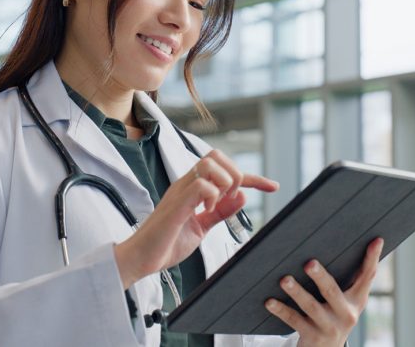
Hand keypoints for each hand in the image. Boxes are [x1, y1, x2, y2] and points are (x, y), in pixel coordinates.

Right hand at [114, 149, 278, 287]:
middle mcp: (187, 184)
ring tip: (219, 203)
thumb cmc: (166, 243)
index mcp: (193, 188)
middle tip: (232, 198)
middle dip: (236, 174)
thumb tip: (242, 197)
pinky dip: (212, 196)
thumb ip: (221, 212)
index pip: (225, 170)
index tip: (273, 186)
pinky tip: (206, 211)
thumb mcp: (202, 227)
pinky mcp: (176, 203)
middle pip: (217, 156)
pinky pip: (201, 185)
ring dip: (225, 182)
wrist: (141, 259)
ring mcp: (181, 191)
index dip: (253, 177)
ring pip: (210, 163)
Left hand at [265, 238, 383, 346]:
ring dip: (296, 292)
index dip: (372, 258)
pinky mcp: (312, 336)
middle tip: (309, 263)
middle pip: (332, 291)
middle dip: (320, 277)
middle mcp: (346, 314)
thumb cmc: (334, 316)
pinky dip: (281, 309)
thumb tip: (337, 245)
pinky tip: (269, 301)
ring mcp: (329, 326)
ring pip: (311, 306)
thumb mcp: (345, 301)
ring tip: (284, 280)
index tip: (375, 240)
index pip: (367, 276)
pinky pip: (294, 320)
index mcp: (356, 300)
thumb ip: (346, 279)